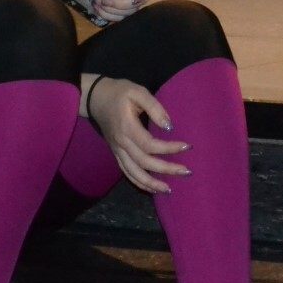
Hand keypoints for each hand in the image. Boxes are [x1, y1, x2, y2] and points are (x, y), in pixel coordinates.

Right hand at [88, 75, 188, 193]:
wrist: (95, 98)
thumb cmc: (119, 92)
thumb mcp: (138, 92)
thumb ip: (154, 107)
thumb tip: (169, 126)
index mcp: (127, 127)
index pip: (150, 144)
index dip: (169, 148)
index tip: (187, 147)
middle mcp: (121, 143)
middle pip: (144, 163)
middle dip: (166, 169)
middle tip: (186, 172)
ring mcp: (117, 150)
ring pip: (133, 173)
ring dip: (151, 184)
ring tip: (169, 190)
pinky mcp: (116, 153)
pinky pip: (126, 172)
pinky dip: (139, 183)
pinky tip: (152, 188)